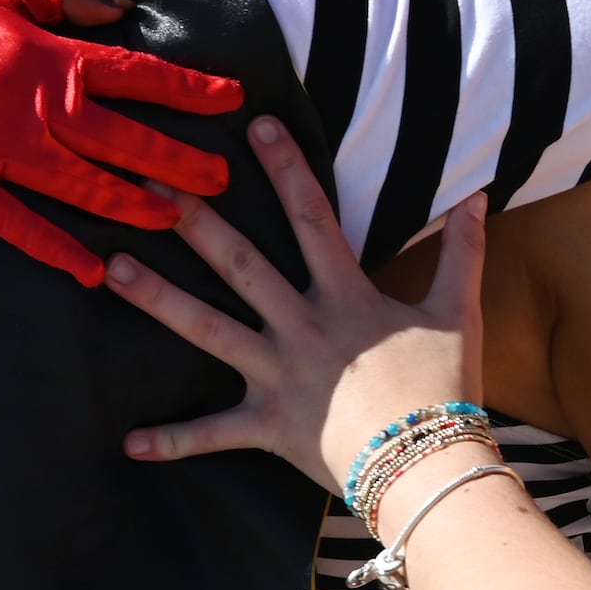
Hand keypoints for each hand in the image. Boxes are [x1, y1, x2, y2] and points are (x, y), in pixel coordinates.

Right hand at [0, 0, 245, 283]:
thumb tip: (120, 8)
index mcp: (45, 55)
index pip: (135, 75)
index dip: (188, 90)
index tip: (234, 100)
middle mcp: (32, 106)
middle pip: (123, 139)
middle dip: (178, 161)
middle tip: (222, 183)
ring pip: (83, 186)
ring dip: (133, 206)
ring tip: (176, 223)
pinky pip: (20, 224)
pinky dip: (58, 250)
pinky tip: (95, 271)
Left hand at [107, 119, 481, 490]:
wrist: (431, 463)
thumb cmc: (447, 390)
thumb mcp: (461, 313)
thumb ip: (463, 252)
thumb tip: (477, 195)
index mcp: (346, 297)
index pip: (312, 218)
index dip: (286, 168)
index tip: (254, 125)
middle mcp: (302, 327)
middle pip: (241, 263)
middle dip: (193, 219)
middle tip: (147, 183)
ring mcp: (280, 376)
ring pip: (209, 330)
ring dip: (159, 300)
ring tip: (113, 269)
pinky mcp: (270, 426)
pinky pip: (214, 435)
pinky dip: (174, 442)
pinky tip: (129, 442)